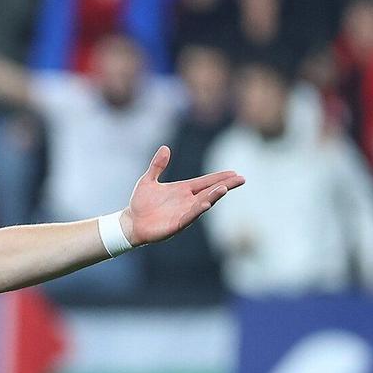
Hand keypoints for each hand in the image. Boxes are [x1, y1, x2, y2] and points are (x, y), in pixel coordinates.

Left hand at [123, 146, 244, 246]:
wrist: (130, 222)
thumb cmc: (140, 203)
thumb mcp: (148, 180)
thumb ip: (157, 165)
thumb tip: (165, 148)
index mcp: (183, 190)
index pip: (205, 182)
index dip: (220, 178)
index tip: (235, 173)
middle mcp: (187, 201)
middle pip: (210, 191)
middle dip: (225, 185)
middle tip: (241, 179)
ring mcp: (183, 213)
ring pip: (202, 203)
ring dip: (213, 196)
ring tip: (224, 188)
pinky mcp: (176, 225)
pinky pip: (189, 217)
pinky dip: (198, 211)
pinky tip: (206, 204)